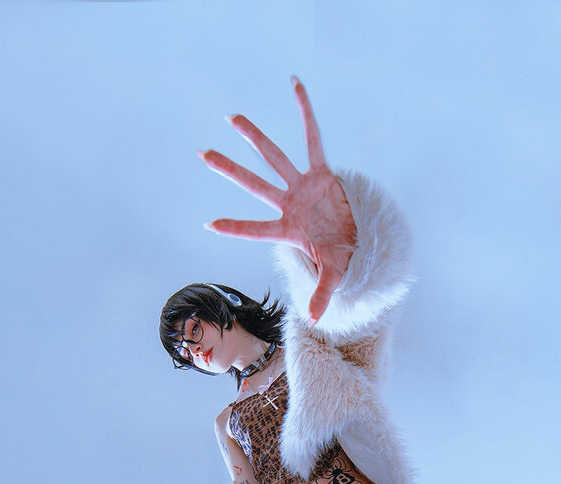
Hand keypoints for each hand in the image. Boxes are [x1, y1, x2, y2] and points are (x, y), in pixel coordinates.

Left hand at [199, 76, 356, 325]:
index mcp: (288, 229)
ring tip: (231, 119)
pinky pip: (313, 137)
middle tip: (202, 154)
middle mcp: (289, 204)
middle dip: (229, 170)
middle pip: (254, 183)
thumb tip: (317, 320)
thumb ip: (322, 295)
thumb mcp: (334, 276)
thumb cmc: (341, 259)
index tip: (208, 223)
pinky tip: (295, 85)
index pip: (256, 228)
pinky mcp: (321, 172)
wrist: (358, 241)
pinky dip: (305, 112)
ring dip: (253, 138)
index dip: (235, 227)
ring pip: (273, 157)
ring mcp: (302, 186)